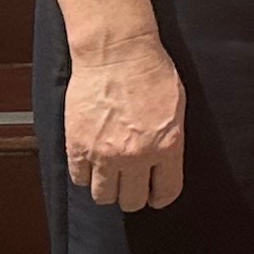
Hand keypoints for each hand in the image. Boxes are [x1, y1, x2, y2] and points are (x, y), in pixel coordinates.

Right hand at [64, 26, 185, 211]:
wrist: (116, 53)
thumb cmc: (151, 71)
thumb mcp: (176, 107)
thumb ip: (170, 140)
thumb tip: (165, 162)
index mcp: (167, 146)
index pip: (166, 192)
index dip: (160, 196)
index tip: (156, 194)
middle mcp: (135, 156)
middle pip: (131, 200)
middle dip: (133, 195)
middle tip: (131, 184)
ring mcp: (103, 154)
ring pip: (102, 196)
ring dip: (108, 189)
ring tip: (110, 176)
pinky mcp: (77, 147)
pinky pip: (79, 178)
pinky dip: (85, 175)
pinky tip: (92, 163)